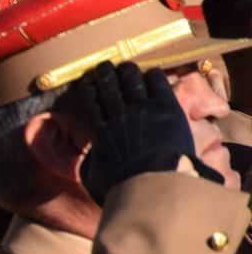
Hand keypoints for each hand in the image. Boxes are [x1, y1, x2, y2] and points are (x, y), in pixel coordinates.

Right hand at [75, 61, 221, 204]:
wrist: (154, 182)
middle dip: (104, 75)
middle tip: (102, 66)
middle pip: (110, 89)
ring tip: (124, 66)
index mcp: (101, 131)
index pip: (92, 104)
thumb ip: (90, 163)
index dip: (89, 91)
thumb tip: (88, 157)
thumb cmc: (122, 187)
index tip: (87, 83)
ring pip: (132, 82)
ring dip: (127, 72)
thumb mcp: (93, 177)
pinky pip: (158, 85)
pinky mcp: (166, 108)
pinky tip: (151, 72)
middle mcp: (119, 115)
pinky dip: (153, 76)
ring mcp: (143, 109)